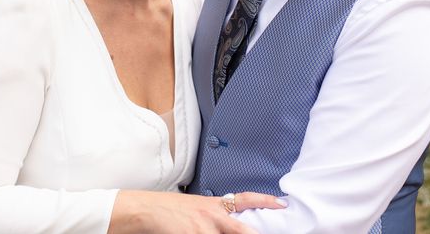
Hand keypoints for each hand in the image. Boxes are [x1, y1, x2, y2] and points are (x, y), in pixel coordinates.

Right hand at [108, 190, 285, 233]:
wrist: (148, 209)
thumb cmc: (170, 209)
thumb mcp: (197, 206)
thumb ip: (215, 213)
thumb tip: (231, 222)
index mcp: (215, 204)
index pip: (245, 199)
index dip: (265, 201)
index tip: (281, 204)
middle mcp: (213, 215)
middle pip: (242, 229)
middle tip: (266, 233)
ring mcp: (203, 228)